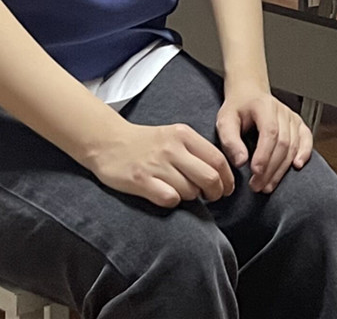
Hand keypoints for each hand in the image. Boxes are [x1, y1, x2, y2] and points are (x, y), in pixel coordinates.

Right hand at [83, 117, 233, 207]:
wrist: (108, 142)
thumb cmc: (146, 142)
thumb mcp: (174, 135)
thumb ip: (195, 150)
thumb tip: (220, 173)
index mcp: (184, 135)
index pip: (218, 159)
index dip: (228, 179)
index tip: (227, 188)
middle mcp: (172, 148)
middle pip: (209, 177)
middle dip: (216, 192)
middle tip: (213, 197)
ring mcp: (156, 165)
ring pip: (190, 191)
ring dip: (192, 197)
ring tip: (183, 193)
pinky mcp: (140, 181)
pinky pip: (169, 199)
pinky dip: (173, 201)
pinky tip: (166, 195)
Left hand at [217, 79, 312, 194]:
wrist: (249, 95)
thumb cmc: (237, 109)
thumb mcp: (225, 121)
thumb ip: (230, 140)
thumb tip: (241, 162)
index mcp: (264, 106)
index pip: (270, 132)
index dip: (264, 154)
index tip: (255, 173)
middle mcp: (282, 111)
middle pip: (283, 142)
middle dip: (271, 168)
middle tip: (257, 186)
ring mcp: (292, 117)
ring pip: (294, 145)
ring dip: (282, 169)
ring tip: (268, 185)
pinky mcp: (298, 124)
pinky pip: (306, 138)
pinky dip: (305, 153)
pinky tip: (297, 166)